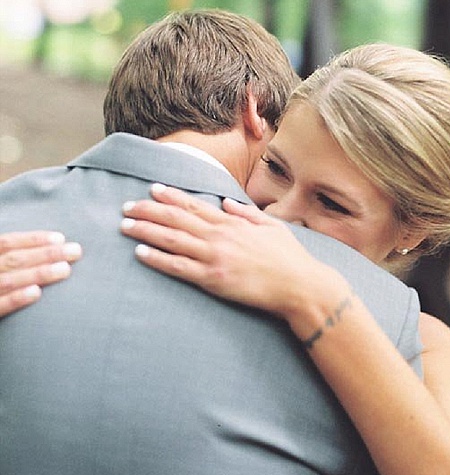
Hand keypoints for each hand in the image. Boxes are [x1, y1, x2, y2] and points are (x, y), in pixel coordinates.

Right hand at [0, 231, 81, 317]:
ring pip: (9, 280)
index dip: (33, 239)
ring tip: (65, 270)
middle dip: (46, 253)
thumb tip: (42, 251)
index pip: (6, 242)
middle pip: (13, 259)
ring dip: (38, 273)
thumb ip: (8, 260)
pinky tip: (36, 293)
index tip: (60, 238)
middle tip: (75, 251)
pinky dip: (16, 298)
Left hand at [120, 184, 330, 317]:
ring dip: (145, 230)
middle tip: (127, 205)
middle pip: (176, 218)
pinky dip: (156, 258)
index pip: (194, 206)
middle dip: (149, 210)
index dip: (171, 196)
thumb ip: (246, 213)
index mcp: (233, 223)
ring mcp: (215, 257)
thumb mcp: (271, 227)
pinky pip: (177, 267)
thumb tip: (225, 202)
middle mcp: (219, 236)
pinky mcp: (213, 279)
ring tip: (125, 225)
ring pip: (171, 239)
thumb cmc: (290, 258)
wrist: (300, 286)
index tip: (152, 189)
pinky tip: (139, 252)